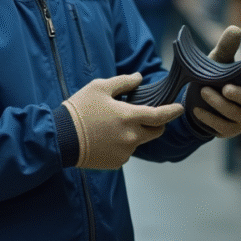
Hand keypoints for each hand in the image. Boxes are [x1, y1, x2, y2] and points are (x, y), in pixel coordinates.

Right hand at [63, 73, 183, 169]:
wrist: (61, 138)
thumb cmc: (79, 110)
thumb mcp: (100, 88)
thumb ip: (123, 82)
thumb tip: (139, 78)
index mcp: (129, 117)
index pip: (160, 116)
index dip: (172, 111)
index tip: (180, 108)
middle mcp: (131, 137)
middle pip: (156, 132)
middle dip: (156, 123)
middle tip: (144, 114)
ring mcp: (124, 152)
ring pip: (139, 141)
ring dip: (134, 133)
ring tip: (112, 125)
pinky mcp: (116, 163)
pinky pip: (126, 151)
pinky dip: (122, 144)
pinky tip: (105, 137)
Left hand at [187, 26, 240, 137]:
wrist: (194, 99)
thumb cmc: (213, 75)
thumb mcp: (217, 60)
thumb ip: (226, 47)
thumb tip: (235, 29)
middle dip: (239, 94)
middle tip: (225, 89)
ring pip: (235, 112)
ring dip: (217, 102)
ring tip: (203, 91)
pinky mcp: (231, 129)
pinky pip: (222, 125)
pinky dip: (208, 116)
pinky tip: (197, 109)